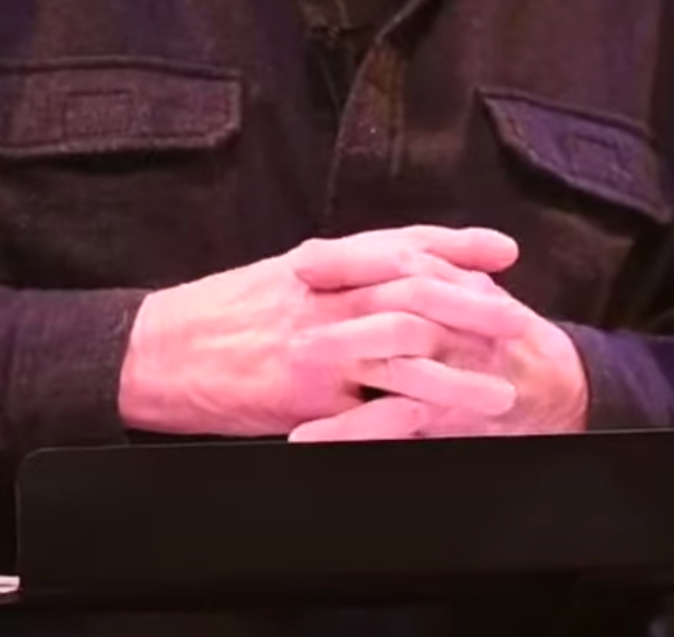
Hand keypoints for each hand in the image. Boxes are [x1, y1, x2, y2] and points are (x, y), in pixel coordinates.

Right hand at [117, 226, 537, 438]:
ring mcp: (315, 346)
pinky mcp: (304, 397)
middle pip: (414, 291)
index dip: (456, 246)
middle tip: (518, 322)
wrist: (155, 352)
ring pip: (404, 349)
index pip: (398, 244)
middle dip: (474, 306)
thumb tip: (377, 272)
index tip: (503, 251)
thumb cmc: (210, 317)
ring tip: (504, 391)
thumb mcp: (273, 277)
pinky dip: (411, 416)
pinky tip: (444, 429)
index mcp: (317, 265)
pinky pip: (368, 407)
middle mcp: (321, 297)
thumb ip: (328, 274)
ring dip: (460, 373)